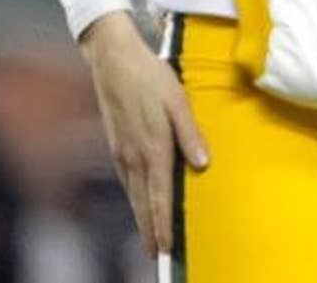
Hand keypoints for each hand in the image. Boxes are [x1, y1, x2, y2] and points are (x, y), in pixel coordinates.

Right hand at [80, 12, 209, 256]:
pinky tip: (137, 203)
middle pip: (142, 202)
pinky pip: (125, 181)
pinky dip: (133, 199)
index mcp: (153, 146)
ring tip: (148, 238)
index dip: (163, 223)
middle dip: (150, 231)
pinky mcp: (115, 145)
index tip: (166, 247)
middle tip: (156, 255)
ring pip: (132, 194)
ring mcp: (121, 152)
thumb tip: (203, 163)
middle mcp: (134, 155)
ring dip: (140, 218)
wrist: (114, 61)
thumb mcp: (178, 100)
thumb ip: (190, 133)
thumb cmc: (151, 77)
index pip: (159, 195)